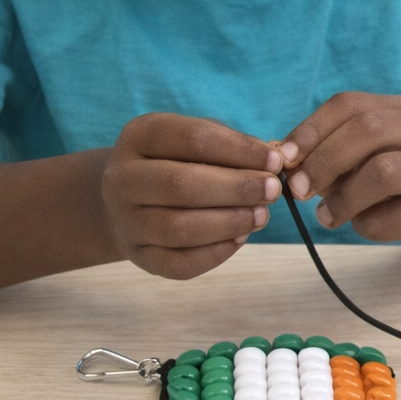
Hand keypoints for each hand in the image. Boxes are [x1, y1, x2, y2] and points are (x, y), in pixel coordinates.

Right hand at [100, 114, 280, 279]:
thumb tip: (277, 158)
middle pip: (181, 185)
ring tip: (261, 215)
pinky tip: (240, 238)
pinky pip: (178, 263)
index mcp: (140, 136)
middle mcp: (123, 178)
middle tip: (273, 191)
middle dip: (237, 189)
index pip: (192, 138)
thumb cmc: (177, 163)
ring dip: (230, 222)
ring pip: (179, 228)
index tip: (276, 160)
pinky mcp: (138, 255)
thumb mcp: (198, 142)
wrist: (128, 200)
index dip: (240, 150)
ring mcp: (126, 220)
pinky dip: (216, 254)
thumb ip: (234, 146)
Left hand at [280, 93, 400, 254]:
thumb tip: (285, 164)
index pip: (349, 104)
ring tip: (327, 216)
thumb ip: (339, 153)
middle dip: (322, 161)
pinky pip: (394, 217)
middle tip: (298, 190)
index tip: (285, 157)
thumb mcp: (379, 153)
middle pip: (367, 130)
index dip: (310, 129)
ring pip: (383, 172)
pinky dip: (366, 225)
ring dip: (343, 198)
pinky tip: (363, 226)